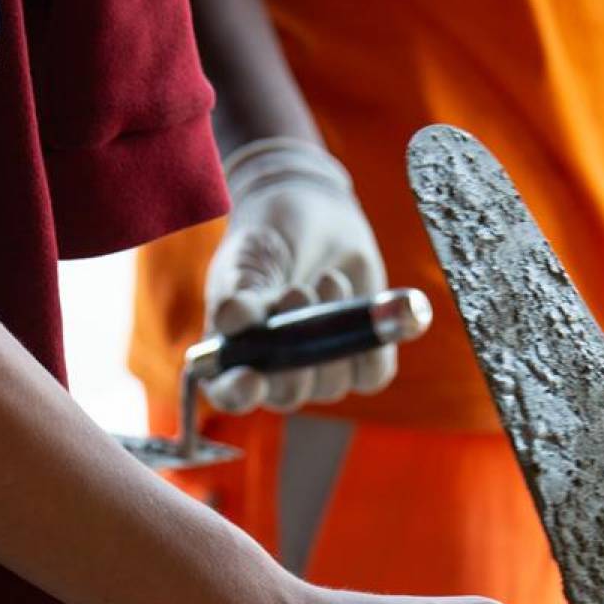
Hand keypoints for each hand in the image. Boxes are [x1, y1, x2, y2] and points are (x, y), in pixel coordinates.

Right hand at [203, 137, 394, 413]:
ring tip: (327, 280)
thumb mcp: (247, 260)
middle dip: (297, 351)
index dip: (239, 394)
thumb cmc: (267, 238)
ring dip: (332, 332)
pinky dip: (373, 347)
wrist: (314, 210)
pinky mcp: (359, 355)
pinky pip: (372, 375)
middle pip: (289, 394)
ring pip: (332, 383)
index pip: (229, 393)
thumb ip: (240, 294)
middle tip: (295, 293)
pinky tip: (370, 311)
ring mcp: (320, 366)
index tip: (251, 378)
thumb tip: (230, 321)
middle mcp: (277, 371)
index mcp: (234, 353)